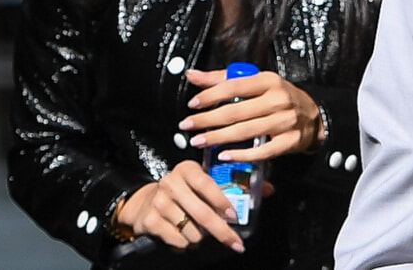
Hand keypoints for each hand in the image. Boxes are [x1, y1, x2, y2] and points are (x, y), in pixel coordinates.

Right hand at [116, 160, 244, 252]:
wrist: (144, 202)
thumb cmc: (183, 192)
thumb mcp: (204, 182)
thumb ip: (235, 184)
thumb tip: (268, 189)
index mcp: (188, 169)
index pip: (207, 184)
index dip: (222, 201)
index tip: (234, 215)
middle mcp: (171, 183)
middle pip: (202, 213)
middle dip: (222, 231)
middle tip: (235, 243)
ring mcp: (159, 202)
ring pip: (192, 230)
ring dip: (201, 237)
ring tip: (197, 230)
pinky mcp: (150, 220)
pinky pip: (177, 239)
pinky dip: (185, 243)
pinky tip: (182, 234)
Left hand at [179, 67, 324, 160]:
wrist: (314, 117)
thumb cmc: (279, 97)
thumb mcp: (256, 82)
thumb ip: (223, 79)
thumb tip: (192, 75)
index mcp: (269, 81)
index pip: (234, 86)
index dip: (210, 95)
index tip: (192, 104)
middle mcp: (278, 99)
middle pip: (236, 111)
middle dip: (207, 120)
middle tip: (187, 126)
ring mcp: (285, 122)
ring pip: (246, 131)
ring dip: (218, 137)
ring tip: (198, 141)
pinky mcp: (289, 142)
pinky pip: (262, 151)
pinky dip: (242, 154)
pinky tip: (224, 155)